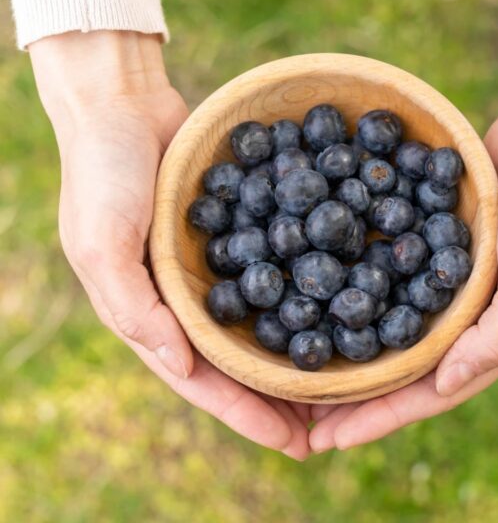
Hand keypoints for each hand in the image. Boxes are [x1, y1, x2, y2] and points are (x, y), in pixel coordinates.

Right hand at [30, 31, 310, 458]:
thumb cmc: (102, 173)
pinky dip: (307, 291)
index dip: (247, 415)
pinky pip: (278, 271)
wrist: (123, 105)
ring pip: (266, 324)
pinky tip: (345, 305)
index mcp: (154, 314)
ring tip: (346, 385)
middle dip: (283, 399)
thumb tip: (180, 365)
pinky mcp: (241, 234)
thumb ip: (133, 306)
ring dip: (301, 355)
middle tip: (333, 428)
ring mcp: (217, 269)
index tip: (294, 443)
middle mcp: (189, 300)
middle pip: (243, 363)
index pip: (204, 380)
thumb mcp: (101, 242)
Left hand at [308, 24, 497, 450]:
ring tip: (311, 378)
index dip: (384, 418)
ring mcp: (460, 292)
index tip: (331, 440)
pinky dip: (366, 305)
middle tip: (306, 422)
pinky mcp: (443, 258)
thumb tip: (445, 386)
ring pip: (400, 338)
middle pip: (411, 374)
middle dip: (362, 400)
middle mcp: (478, 323)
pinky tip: (330, 308)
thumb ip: (497, 336)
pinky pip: (399, 291)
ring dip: (359, 360)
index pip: (435, 393)